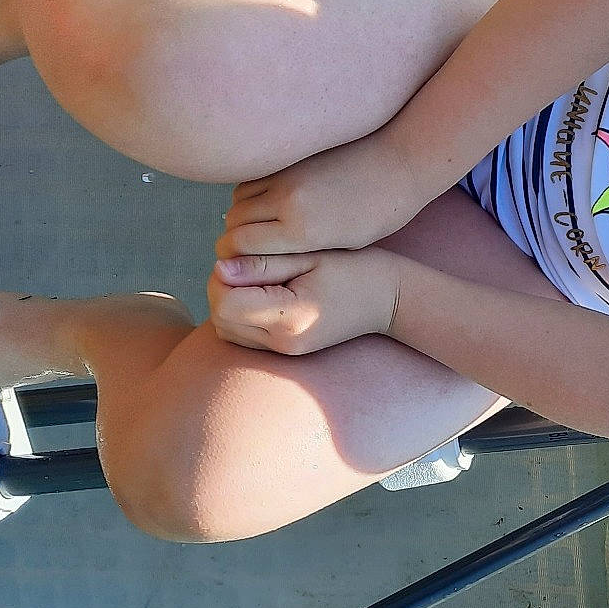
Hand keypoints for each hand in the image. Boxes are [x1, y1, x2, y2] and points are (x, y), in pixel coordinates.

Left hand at [208, 247, 405, 355]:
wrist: (389, 299)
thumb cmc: (355, 269)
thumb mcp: (310, 256)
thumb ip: (263, 263)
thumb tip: (220, 266)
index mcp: (291, 317)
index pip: (226, 304)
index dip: (222, 277)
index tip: (239, 257)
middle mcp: (284, 342)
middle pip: (221, 320)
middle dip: (219, 289)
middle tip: (241, 264)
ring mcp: (285, 351)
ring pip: (226, 331)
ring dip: (226, 303)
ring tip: (251, 278)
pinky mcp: (286, 351)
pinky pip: (241, 336)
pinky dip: (238, 314)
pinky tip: (258, 293)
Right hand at [218, 135, 416, 257]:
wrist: (400, 164)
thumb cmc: (380, 215)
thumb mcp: (343, 246)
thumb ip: (300, 249)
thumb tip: (263, 251)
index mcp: (302, 231)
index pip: (241, 244)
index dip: (232, 255)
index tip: (234, 261)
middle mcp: (288, 201)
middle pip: (234, 220)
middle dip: (232, 235)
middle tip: (238, 245)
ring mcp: (287, 175)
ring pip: (239, 197)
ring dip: (240, 212)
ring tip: (252, 224)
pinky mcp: (292, 156)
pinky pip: (255, 177)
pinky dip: (251, 192)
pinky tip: (263, 201)